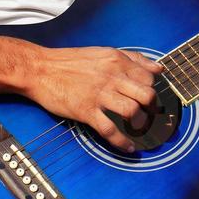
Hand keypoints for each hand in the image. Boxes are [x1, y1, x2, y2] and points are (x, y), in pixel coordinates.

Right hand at [22, 47, 161, 151]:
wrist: (40, 69)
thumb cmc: (70, 61)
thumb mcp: (104, 52)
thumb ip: (133, 59)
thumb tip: (159, 68)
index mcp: (117, 61)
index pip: (149, 77)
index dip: (154, 89)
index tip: (151, 99)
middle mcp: (111, 77)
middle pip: (146, 95)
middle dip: (152, 109)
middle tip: (150, 116)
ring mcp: (99, 95)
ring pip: (132, 112)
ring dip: (140, 125)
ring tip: (139, 130)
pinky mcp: (86, 111)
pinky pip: (110, 130)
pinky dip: (122, 142)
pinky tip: (128, 147)